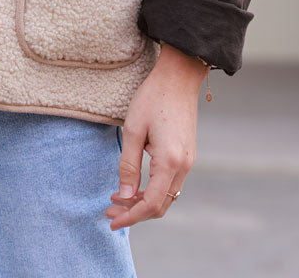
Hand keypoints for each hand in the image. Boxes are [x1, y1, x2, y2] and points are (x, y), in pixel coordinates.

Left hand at [105, 44, 205, 229]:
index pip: (152, 204)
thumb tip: (124, 197)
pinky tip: (135, 185)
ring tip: (117, 199)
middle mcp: (184, 166)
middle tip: (109, 210)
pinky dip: (153, 190)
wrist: (179, 76)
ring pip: (166, 196)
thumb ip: (128, 165)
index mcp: (170, 161)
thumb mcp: (133, 129)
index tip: (112, 221)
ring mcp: (188, 161)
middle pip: (161, 205)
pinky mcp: (187, 155)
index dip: (131, 217)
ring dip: (143, 202)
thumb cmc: (153, 97)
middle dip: (135, 213)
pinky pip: (170, 183)